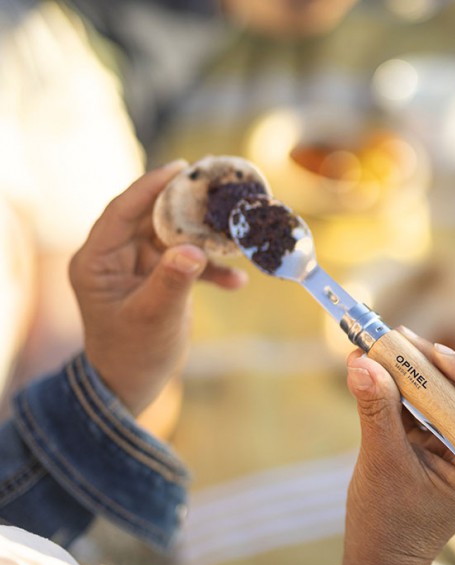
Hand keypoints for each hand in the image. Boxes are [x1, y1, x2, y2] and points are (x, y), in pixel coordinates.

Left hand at [69, 160, 247, 415]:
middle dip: (185, 207)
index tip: (181, 169)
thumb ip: (172, 281)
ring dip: (204, 238)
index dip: (150, 187)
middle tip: (216, 190)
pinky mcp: (158, 280)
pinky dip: (211, 270)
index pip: (122, 211)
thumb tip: (194, 251)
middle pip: (151, 218)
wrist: (132, 384)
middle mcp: (114, 257)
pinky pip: (186, 264)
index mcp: (97, 260)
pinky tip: (237, 281)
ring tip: (234, 232)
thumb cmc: (133, 354)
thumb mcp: (153, 318)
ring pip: (173, 238)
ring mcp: (137, 268)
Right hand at [343, 327, 454, 564]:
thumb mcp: (382, 463)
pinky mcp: (436, 449)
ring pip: (447, 398)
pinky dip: (406, 392)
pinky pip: (427, 410)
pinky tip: (381, 371)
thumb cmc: (387, 524)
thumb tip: (362, 363)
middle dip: (436, 366)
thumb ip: (376, 411)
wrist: (378, 563)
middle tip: (402, 339)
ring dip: (419, 374)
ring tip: (388, 346)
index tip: (433, 350)